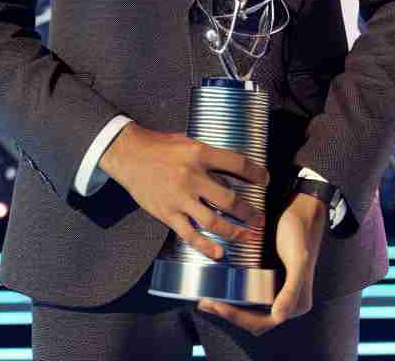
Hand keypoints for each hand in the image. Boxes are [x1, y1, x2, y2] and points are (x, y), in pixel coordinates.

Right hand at [98, 124, 268, 261]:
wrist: (128, 155)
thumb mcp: (187, 141)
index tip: (266, 180)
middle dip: (249, 212)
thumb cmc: (159, 146)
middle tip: (260, 219)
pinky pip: (189, 234)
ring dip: (235, 232)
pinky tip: (219, 253)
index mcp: (199, 154)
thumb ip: (208, 154)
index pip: (237, 164)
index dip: (256, 173)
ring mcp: (179, 198)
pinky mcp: (167, 213)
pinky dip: (206, 246)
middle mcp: (191, 177)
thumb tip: (232, 163)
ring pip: (213, 221)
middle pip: (229, 200)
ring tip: (249, 237)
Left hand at [198, 192, 327, 334]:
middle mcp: (286, 301)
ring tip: (207, 297)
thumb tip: (279, 317)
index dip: (238, 318)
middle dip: (228, 314)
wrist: (302, 208)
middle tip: (205, 302)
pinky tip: (217, 285)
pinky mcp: (268, 278)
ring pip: (248, 308)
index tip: (218, 305)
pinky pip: (248, 294)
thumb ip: (292, 290)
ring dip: (228, 305)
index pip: (262, 322)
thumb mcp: (298, 260)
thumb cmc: (301, 232)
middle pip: (252, 318)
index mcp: (296, 304)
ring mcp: (276, 290)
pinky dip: (233, 294)